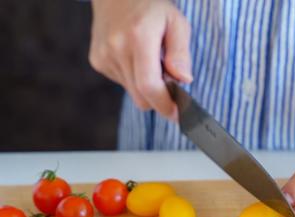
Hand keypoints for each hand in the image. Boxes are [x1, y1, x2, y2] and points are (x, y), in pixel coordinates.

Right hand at [89, 0, 191, 119]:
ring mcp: (104, 56)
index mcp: (139, 38)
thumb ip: (181, 53)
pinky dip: (134, 78)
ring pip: (132, 92)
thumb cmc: (152, 7)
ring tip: (151, 61)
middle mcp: (117, 48)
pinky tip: (136, 58)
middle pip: (141, 96)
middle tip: (171, 83)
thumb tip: (184, 80)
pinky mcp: (97, 61)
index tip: (177, 114)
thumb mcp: (176, 23)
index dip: (164, 105)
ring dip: (146, 86)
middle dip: (159, 99)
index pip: (149, 86)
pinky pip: (123, 83)